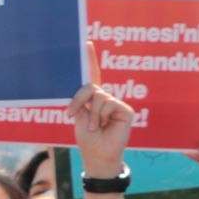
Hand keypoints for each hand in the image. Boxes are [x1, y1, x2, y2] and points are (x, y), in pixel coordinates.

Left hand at [69, 41, 132, 176]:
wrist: (98, 154)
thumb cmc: (88, 138)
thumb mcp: (79, 117)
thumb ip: (80, 100)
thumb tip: (81, 86)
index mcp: (92, 99)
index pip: (91, 76)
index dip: (90, 60)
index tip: (86, 43)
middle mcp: (105, 98)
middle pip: (89, 86)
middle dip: (78, 99)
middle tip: (73, 114)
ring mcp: (116, 103)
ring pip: (98, 96)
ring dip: (92, 114)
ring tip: (95, 127)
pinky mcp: (125, 109)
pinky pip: (108, 103)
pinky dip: (101, 116)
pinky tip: (104, 126)